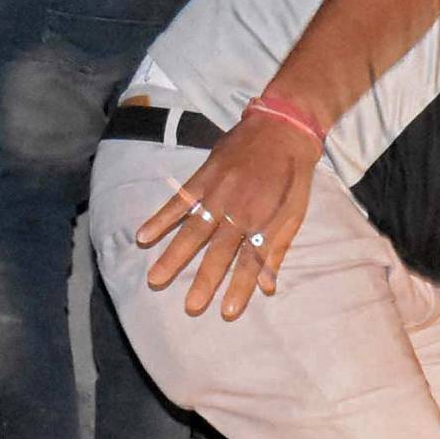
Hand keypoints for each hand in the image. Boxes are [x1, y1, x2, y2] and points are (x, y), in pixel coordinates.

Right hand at [136, 108, 322, 319]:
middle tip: (189, 307)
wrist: (284, 126)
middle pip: (220, 250)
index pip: (252, 261)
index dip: (240, 287)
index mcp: (266, 219)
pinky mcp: (205, 175)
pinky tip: (143, 236)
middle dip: (205, 280)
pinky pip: (179, 200)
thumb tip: (268, 286)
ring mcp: (220, 191)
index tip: (226, 312)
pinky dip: (161, 218)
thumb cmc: (294, 174)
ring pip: (194, 229)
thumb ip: (278, 247)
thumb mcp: (296, 211)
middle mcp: (241, 208)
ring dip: (174, 255)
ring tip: (155, 279)